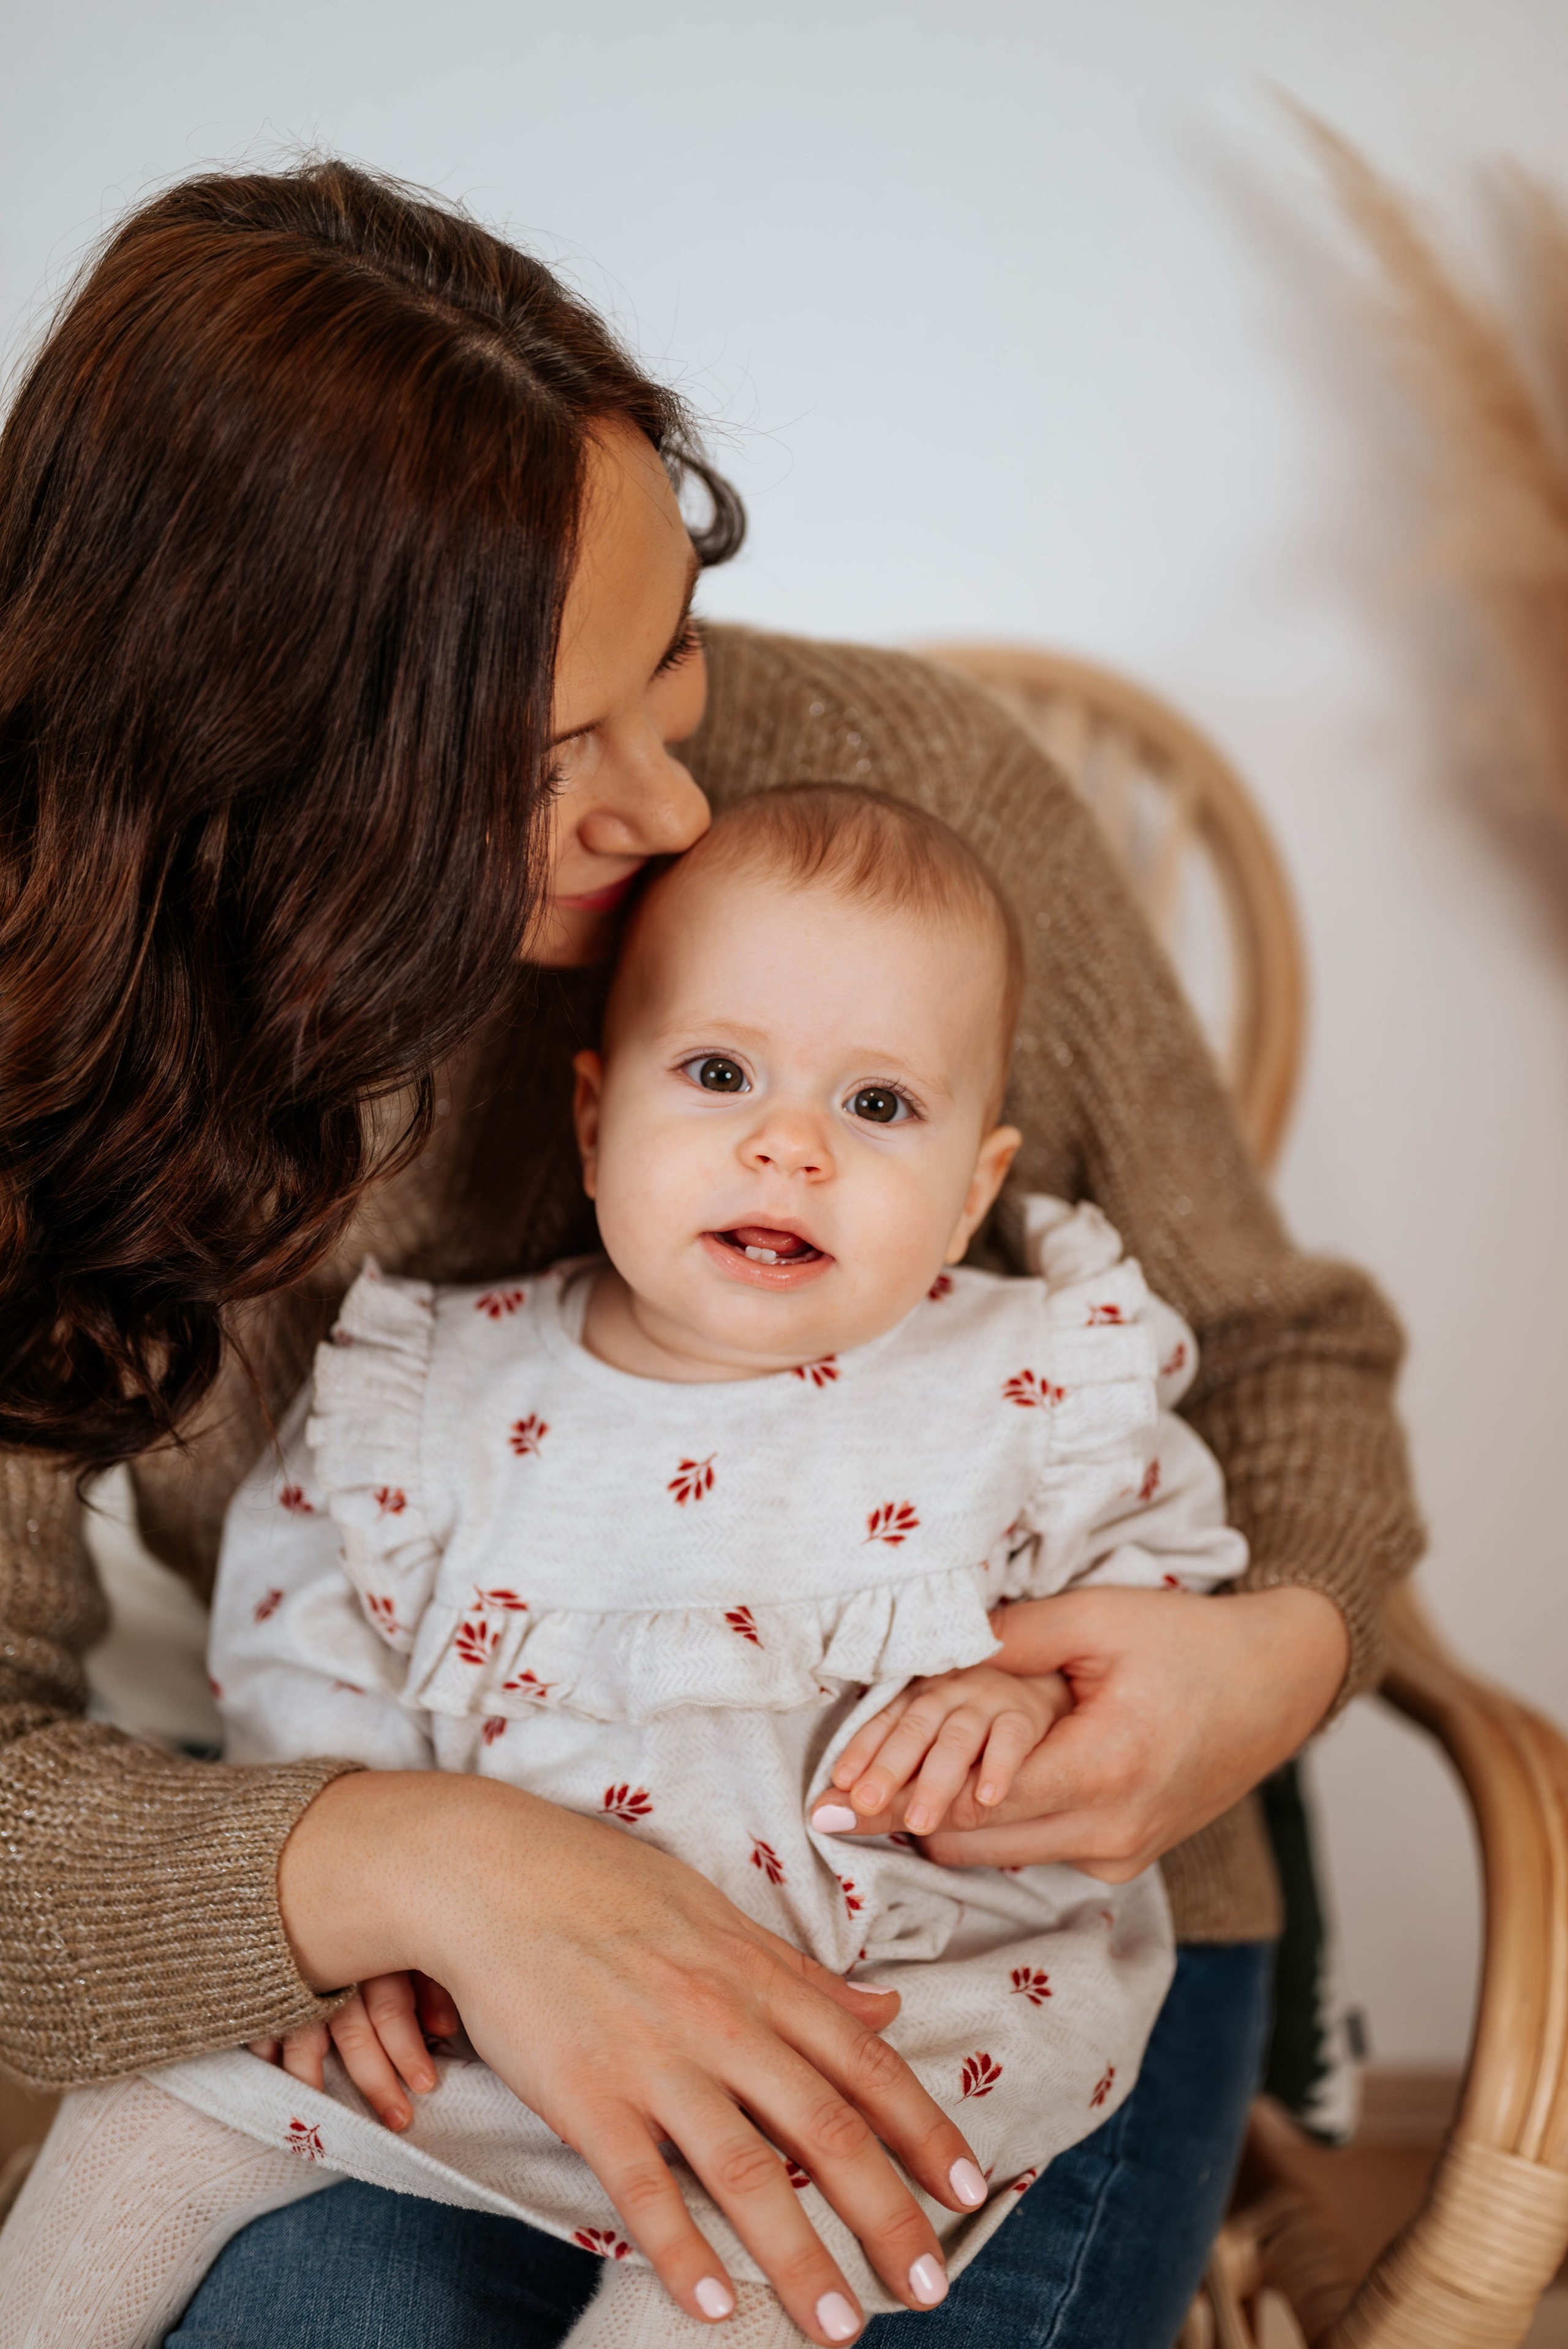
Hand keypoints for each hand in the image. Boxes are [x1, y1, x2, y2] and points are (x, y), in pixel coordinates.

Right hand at [279, 1774, 982, 2340]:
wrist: (495, 1872)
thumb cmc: (609, 1887)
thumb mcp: (720, 1915)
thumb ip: (803, 1976)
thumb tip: (886, 2013)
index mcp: (759, 1977)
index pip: (866, 2065)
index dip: (924, 2132)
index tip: (970, 2192)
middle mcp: (723, 2021)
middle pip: (826, 2127)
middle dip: (887, 2214)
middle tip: (930, 2286)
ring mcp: (654, 2061)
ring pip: (746, 2172)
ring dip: (801, 2257)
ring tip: (842, 2327)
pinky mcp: (586, 2096)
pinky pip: (642, 2187)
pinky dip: (681, 2251)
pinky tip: (714, 2307)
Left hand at [811, 1585, 1348, 1878]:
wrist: (1279, 1682)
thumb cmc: (1189, 1640)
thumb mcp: (1097, 1619)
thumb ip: (1010, 1637)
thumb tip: (928, 1648)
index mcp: (1103, 1772)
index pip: (969, 1803)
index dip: (896, 1796)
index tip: (833, 1797)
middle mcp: (1111, 1833)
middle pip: (970, 1844)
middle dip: (905, 1817)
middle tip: (839, 1796)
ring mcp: (1119, 1856)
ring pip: (995, 1857)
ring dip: (946, 1821)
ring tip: (885, 1787)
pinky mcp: (1123, 1859)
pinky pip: (1032, 1852)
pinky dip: (993, 1825)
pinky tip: (961, 1785)